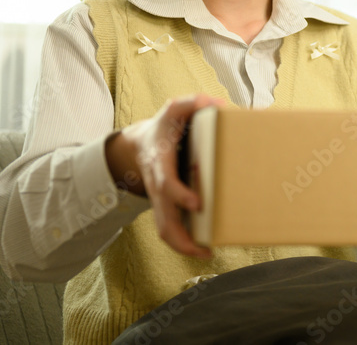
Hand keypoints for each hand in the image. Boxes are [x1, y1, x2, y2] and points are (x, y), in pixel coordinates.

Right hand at [106, 93, 225, 259]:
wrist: (141, 143)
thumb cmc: (165, 127)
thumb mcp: (175, 109)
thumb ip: (192, 103)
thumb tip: (215, 103)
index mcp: (159, 162)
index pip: (165, 183)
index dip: (179, 194)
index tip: (197, 203)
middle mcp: (156, 185)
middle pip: (162, 217)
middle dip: (180, 236)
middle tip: (204, 246)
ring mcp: (159, 199)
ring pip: (164, 229)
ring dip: (183, 246)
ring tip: (207, 253)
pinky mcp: (165, 207)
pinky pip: (169, 230)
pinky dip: (183, 243)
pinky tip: (204, 247)